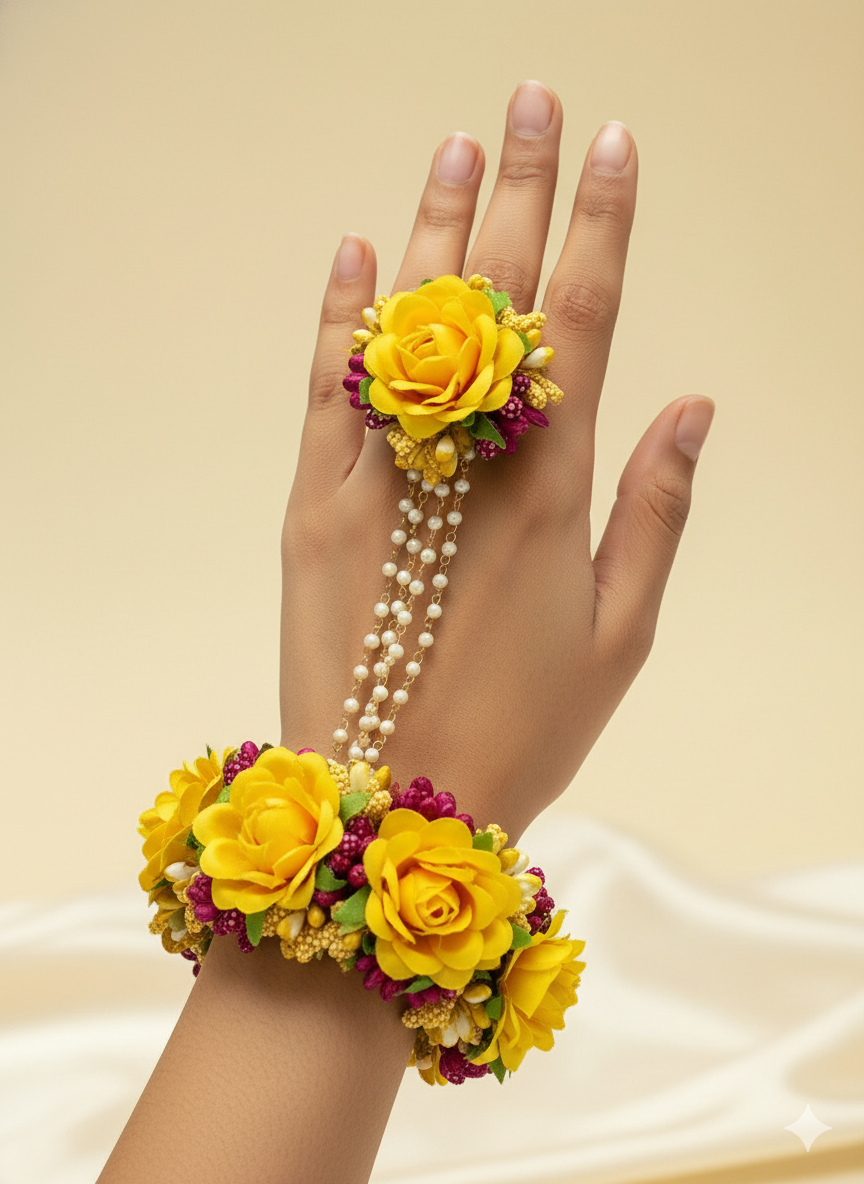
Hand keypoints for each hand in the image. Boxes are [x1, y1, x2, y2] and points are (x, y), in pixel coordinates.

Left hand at [280, 81, 713, 838]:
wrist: (395, 800)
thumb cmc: (525, 730)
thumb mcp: (621, 635)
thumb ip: (656, 512)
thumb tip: (691, 405)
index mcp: (551, 491)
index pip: (585, 322)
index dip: (603, 224)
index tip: (614, 145)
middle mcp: (465, 465)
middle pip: (497, 298)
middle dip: (519, 190)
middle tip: (529, 101)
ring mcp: (380, 479)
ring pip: (408, 328)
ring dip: (433, 230)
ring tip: (454, 149)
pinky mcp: (312, 509)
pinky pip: (326, 393)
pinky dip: (339, 320)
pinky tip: (354, 254)